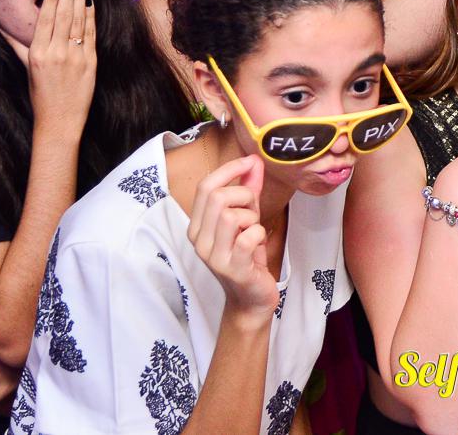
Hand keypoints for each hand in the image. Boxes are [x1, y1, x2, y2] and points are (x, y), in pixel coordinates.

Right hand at [0, 0, 95, 131]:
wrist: (59, 122)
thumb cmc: (41, 96)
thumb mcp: (26, 68)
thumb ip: (16, 45)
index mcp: (38, 53)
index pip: (46, 17)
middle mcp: (56, 53)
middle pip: (64, 14)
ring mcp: (75, 57)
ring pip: (78, 21)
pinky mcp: (90, 63)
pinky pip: (91, 34)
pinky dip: (92, 17)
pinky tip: (91, 2)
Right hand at [187, 154, 278, 317]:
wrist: (251, 296)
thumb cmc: (247, 254)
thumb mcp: (247, 216)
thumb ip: (248, 188)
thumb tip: (254, 160)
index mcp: (198, 225)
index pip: (205, 186)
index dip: (230, 169)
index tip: (250, 161)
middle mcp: (199, 240)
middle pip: (218, 197)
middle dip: (244, 196)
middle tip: (253, 211)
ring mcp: (213, 256)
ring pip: (232, 216)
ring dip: (252, 217)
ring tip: (253, 230)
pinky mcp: (232, 269)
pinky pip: (248, 237)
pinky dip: (259, 234)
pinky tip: (257, 244)